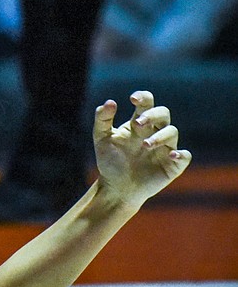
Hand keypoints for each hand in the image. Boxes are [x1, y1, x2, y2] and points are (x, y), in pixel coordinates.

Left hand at [92, 91, 191, 206]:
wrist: (116, 188)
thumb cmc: (110, 161)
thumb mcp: (101, 139)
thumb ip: (102, 120)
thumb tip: (110, 102)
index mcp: (139, 123)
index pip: (147, 103)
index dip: (143, 97)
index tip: (133, 98)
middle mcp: (154, 132)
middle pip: (163, 113)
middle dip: (152, 115)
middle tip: (137, 123)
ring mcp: (165, 148)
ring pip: (172, 132)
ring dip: (160, 135)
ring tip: (144, 145)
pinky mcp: (173, 165)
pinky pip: (185, 156)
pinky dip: (181, 154)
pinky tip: (171, 155)